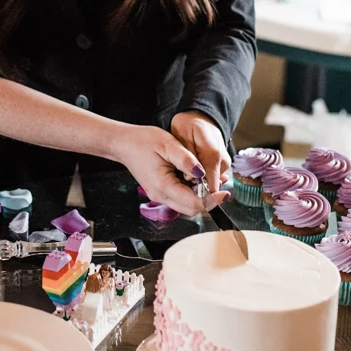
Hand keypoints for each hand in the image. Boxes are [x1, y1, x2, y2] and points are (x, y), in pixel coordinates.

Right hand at [113, 125, 229, 217]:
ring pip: (187, 206)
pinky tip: (200, 180)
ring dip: (202, 198)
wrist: (123, 144)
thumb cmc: (142, 142)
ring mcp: (159, 196)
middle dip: (209, 201)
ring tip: (214, 181)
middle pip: (192, 209)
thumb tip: (203, 173)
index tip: (226, 192)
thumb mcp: (168, 144)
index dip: (212, 199)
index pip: (193, 202)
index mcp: (163, 186)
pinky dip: (193, 193)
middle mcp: (161, 196)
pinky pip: (181, 199)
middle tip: (223, 186)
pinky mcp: (161, 192)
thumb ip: (187, 160)